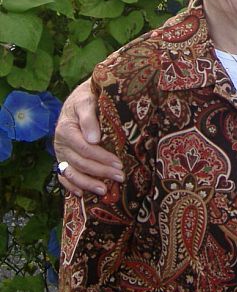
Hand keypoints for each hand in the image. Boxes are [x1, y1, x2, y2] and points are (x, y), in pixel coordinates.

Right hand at [54, 79, 123, 196]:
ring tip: (104, 190)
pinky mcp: (62, 158)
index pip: (85, 149)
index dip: (102, 158)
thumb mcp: (88, 101)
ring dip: (87, 184)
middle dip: (101, 172)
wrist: (80, 98)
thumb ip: (89, 118)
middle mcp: (60, 143)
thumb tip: (94, 139)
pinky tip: (82, 194)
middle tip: (120, 176)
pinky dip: (71, 186)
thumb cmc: (88, 98)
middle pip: (80, 163)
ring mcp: (61, 153)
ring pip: (71, 173)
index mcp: (66, 129)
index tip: (119, 163)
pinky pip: (63, 176)